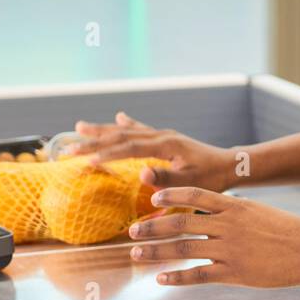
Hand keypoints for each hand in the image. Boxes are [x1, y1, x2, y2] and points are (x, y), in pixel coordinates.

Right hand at [69, 112, 236, 191]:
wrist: (230, 165)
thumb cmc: (212, 178)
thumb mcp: (190, 182)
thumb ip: (166, 178)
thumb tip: (142, 174)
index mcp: (165, 145)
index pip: (129, 148)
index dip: (107, 154)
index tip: (87, 161)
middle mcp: (162, 135)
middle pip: (122, 136)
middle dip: (94, 142)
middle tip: (69, 147)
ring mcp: (163, 135)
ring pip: (127, 131)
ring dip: (103, 130)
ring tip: (80, 127)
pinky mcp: (167, 138)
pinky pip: (141, 129)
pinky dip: (127, 124)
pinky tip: (118, 117)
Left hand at [127, 187, 299, 288]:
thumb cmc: (288, 230)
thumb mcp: (259, 211)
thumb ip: (233, 212)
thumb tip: (211, 213)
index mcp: (234, 206)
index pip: (195, 195)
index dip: (171, 195)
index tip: (152, 199)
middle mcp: (228, 225)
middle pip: (180, 223)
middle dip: (152, 227)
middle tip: (131, 230)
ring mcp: (230, 249)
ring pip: (183, 248)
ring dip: (155, 251)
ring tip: (135, 254)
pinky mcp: (234, 272)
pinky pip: (198, 274)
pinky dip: (176, 277)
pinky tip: (161, 280)